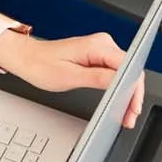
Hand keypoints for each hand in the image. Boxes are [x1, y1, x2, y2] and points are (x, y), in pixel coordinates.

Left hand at [0, 30, 145, 128]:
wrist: (27, 58)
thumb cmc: (41, 65)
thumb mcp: (68, 77)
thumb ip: (97, 78)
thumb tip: (120, 82)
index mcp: (97, 46)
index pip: (129, 66)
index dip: (134, 88)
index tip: (133, 107)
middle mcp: (103, 44)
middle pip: (130, 70)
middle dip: (132, 95)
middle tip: (129, 118)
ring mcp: (102, 49)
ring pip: (125, 73)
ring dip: (126, 94)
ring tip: (125, 115)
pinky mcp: (98, 56)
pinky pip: (116, 72)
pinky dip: (118, 88)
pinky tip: (119, 102)